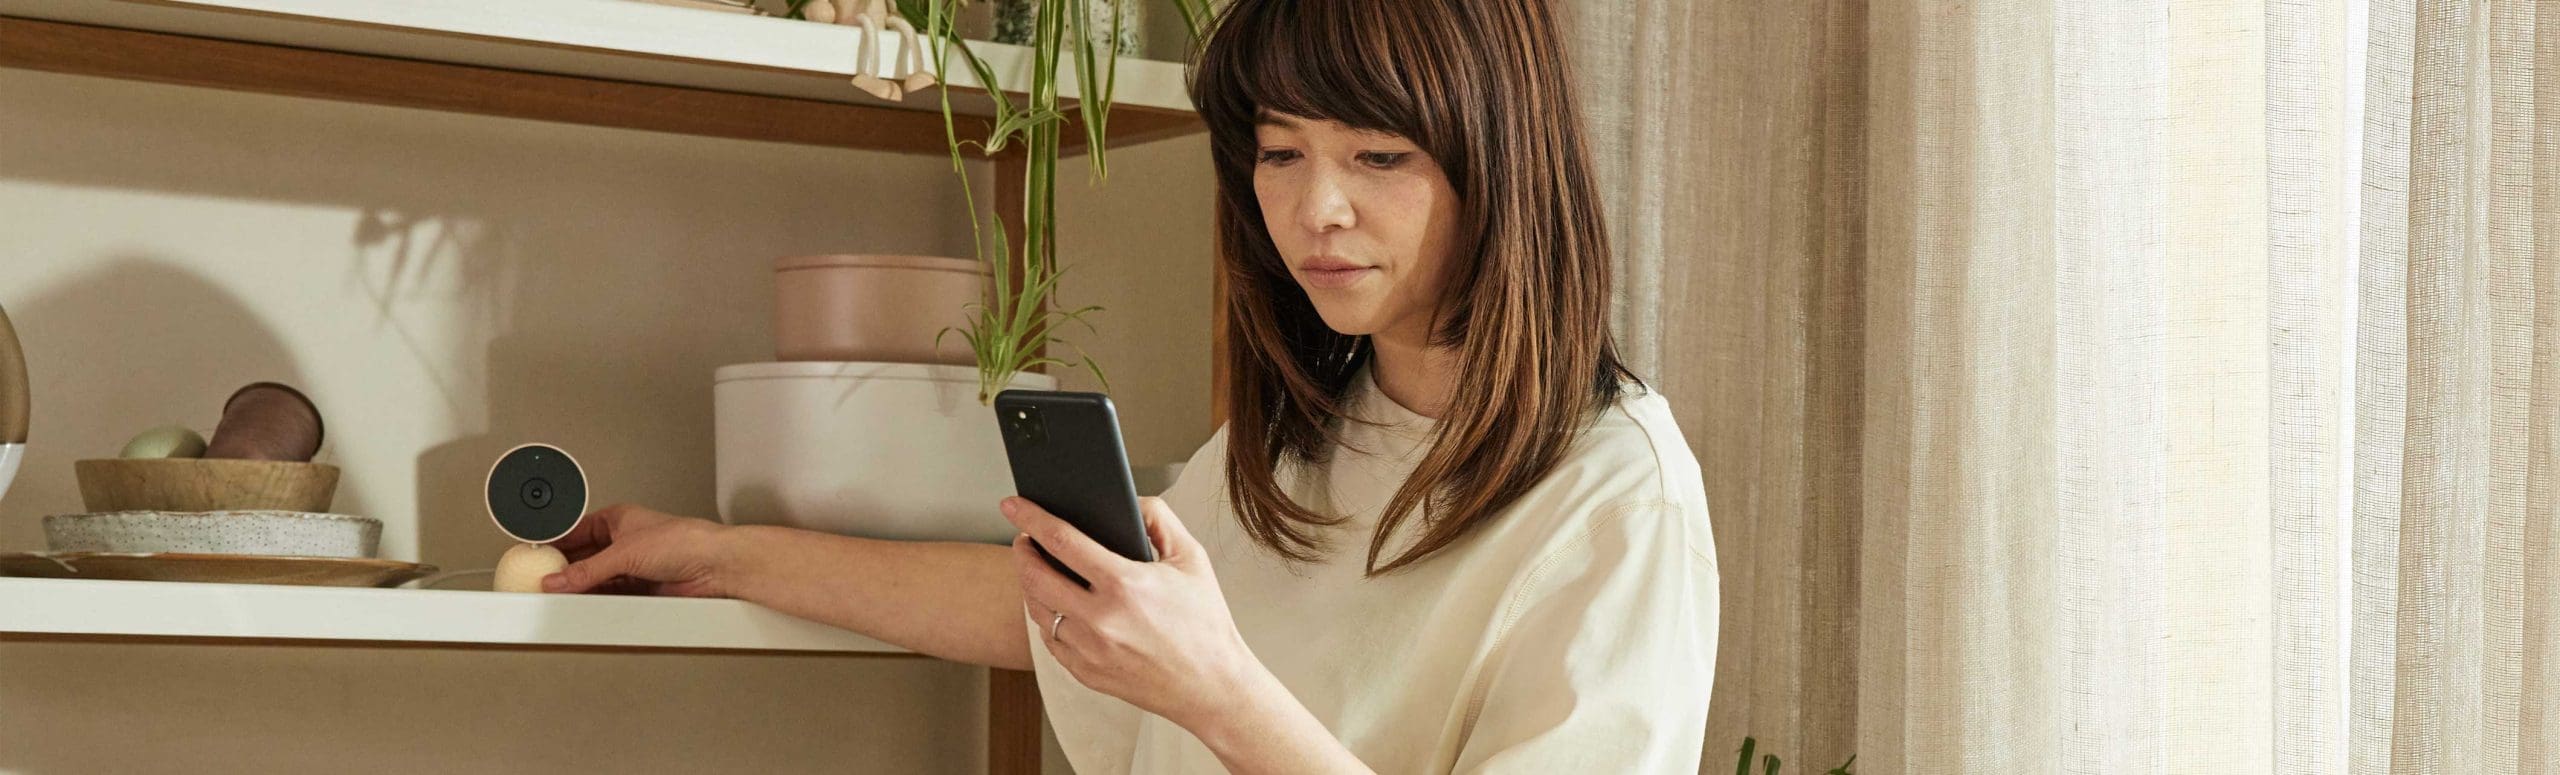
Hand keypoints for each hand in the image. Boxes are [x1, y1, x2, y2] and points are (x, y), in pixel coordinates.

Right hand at [542, 503, 739, 597]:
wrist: (715, 566)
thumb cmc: (684, 541)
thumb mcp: (625, 552)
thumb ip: (588, 570)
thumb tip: (559, 580)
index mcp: (618, 520)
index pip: (576, 532)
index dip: (555, 545)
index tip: (534, 559)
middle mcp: (624, 542)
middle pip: (583, 559)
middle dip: (564, 572)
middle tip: (541, 584)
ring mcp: (632, 567)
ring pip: (595, 580)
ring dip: (579, 589)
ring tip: (558, 598)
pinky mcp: (641, 590)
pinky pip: (610, 597)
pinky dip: (595, 602)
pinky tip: (583, 606)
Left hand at [1005, 496, 1263, 731]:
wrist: (1212, 686)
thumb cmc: (1205, 624)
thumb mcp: (1192, 559)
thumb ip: (1160, 519)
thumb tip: (1129, 502)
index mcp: (1125, 585)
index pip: (1062, 540)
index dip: (1031, 517)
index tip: (1014, 504)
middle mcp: (1101, 619)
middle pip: (1035, 575)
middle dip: (1023, 549)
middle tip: (1024, 537)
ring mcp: (1089, 650)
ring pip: (1037, 609)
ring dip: (1030, 583)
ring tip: (1038, 568)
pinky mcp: (1084, 673)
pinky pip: (1050, 639)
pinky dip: (1047, 617)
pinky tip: (1057, 605)